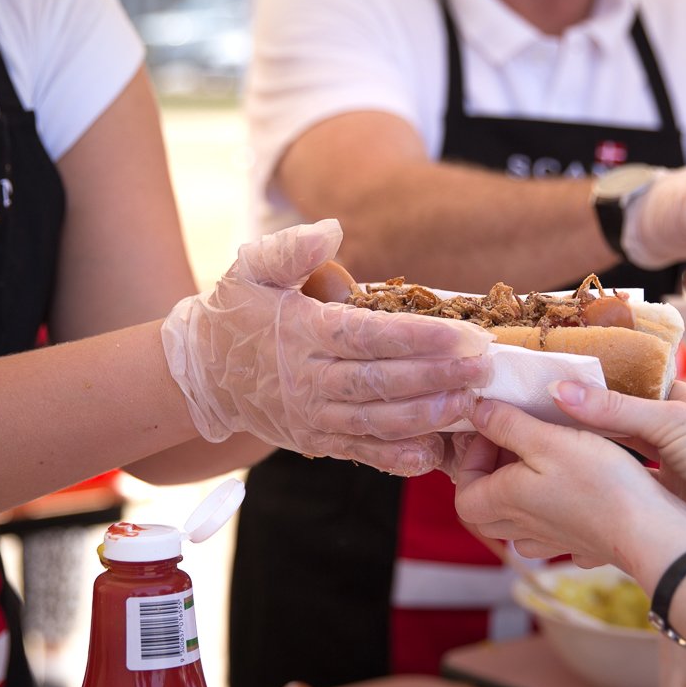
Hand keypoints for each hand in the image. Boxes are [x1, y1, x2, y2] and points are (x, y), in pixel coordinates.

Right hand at [161, 219, 492, 474]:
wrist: (202, 374)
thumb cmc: (237, 314)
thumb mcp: (252, 268)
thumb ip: (291, 248)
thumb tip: (331, 229)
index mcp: (301, 333)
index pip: (366, 336)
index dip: (417, 338)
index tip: (462, 334)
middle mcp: (309, 380)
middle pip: (381, 382)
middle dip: (437, 377)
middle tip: (483, 367)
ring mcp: (314, 417)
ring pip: (378, 421)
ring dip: (427, 416)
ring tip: (470, 402)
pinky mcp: (318, 442)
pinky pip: (363, 452)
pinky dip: (398, 457)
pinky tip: (434, 452)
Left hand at [454, 399, 685, 574]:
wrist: (648, 530)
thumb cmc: (598, 481)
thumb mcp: (548, 439)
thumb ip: (507, 425)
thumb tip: (474, 411)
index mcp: (505, 502)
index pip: (463, 492)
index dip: (472, 458)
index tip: (497, 430)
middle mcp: (522, 528)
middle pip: (485, 509)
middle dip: (490, 475)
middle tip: (514, 443)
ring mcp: (551, 541)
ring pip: (516, 525)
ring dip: (517, 495)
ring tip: (540, 465)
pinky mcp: (580, 544)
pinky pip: (549, 533)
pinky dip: (548, 514)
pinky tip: (569, 492)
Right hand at [541, 381, 685, 543]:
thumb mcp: (673, 422)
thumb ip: (614, 410)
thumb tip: (559, 391)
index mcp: (674, 402)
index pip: (620, 385)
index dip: (584, 384)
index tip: (542, 382)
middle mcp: (665, 435)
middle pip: (608, 425)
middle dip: (572, 423)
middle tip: (524, 418)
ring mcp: (661, 473)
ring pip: (609, 461)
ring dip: (579, 459)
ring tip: (531, 451)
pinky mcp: (658, 508)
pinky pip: (617, 496)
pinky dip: (592, 493)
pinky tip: (560, 491)